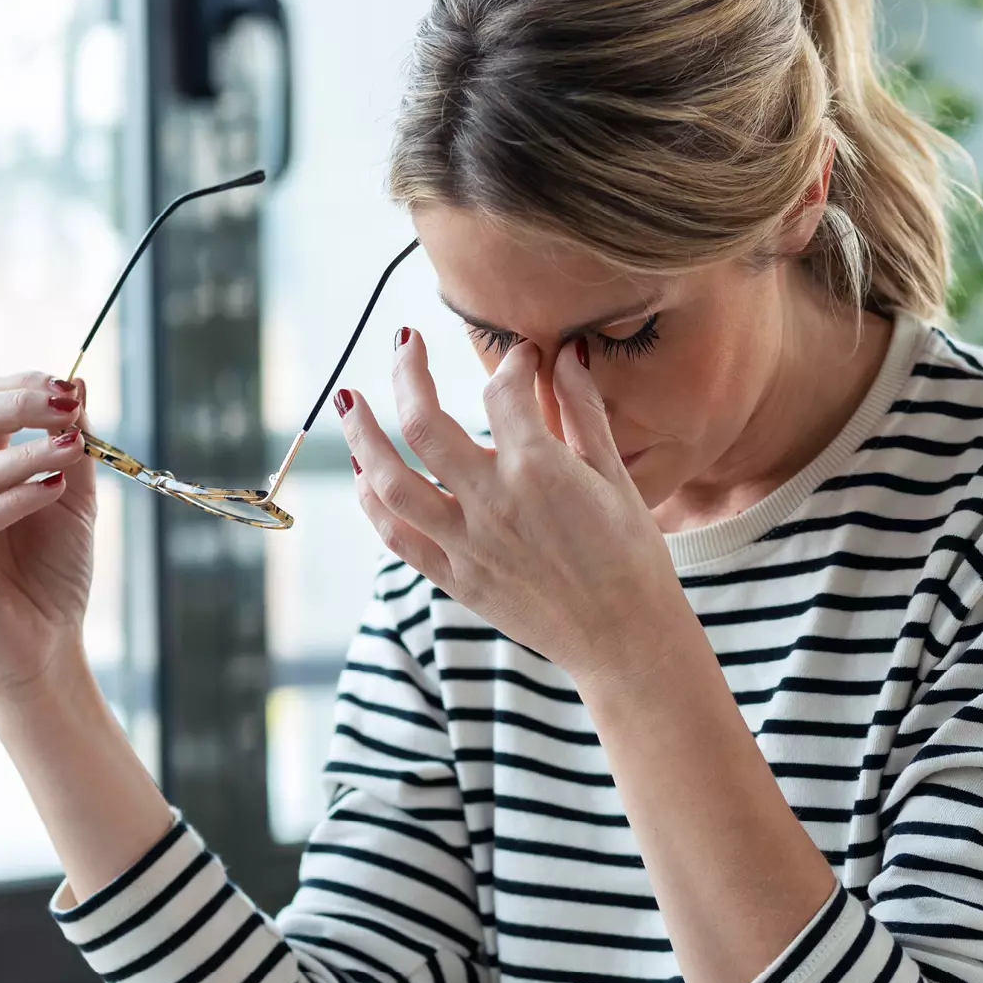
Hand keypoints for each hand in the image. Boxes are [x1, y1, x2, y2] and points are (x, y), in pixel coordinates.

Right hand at [0, 372, 96, 701]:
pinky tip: (55, 490)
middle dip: (17, 403)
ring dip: (30, 452)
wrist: (46, 650)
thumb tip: (79, 384)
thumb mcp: (72, 501)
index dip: (20, 388)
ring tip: (75, 448)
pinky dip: (17, 498)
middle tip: (68, 403)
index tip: (69, 385)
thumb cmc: (54, 578)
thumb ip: (72, 447)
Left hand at [338, 334, 694, 689]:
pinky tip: (365, 477)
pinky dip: (373, 504)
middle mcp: (492, 502)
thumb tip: (570, 353)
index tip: (522, 358)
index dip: (512, 362)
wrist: (625, 639)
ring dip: (362, 436)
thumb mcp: (616, 477)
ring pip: (390, 482)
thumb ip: (584, 411)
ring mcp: (467, 544)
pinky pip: (398, 537)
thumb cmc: (632, 558)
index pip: (502, 391)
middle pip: (422, 422)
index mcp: (538, 469)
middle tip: (404, 343)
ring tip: (350, 402)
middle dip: (406, 371)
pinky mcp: (457, 579)